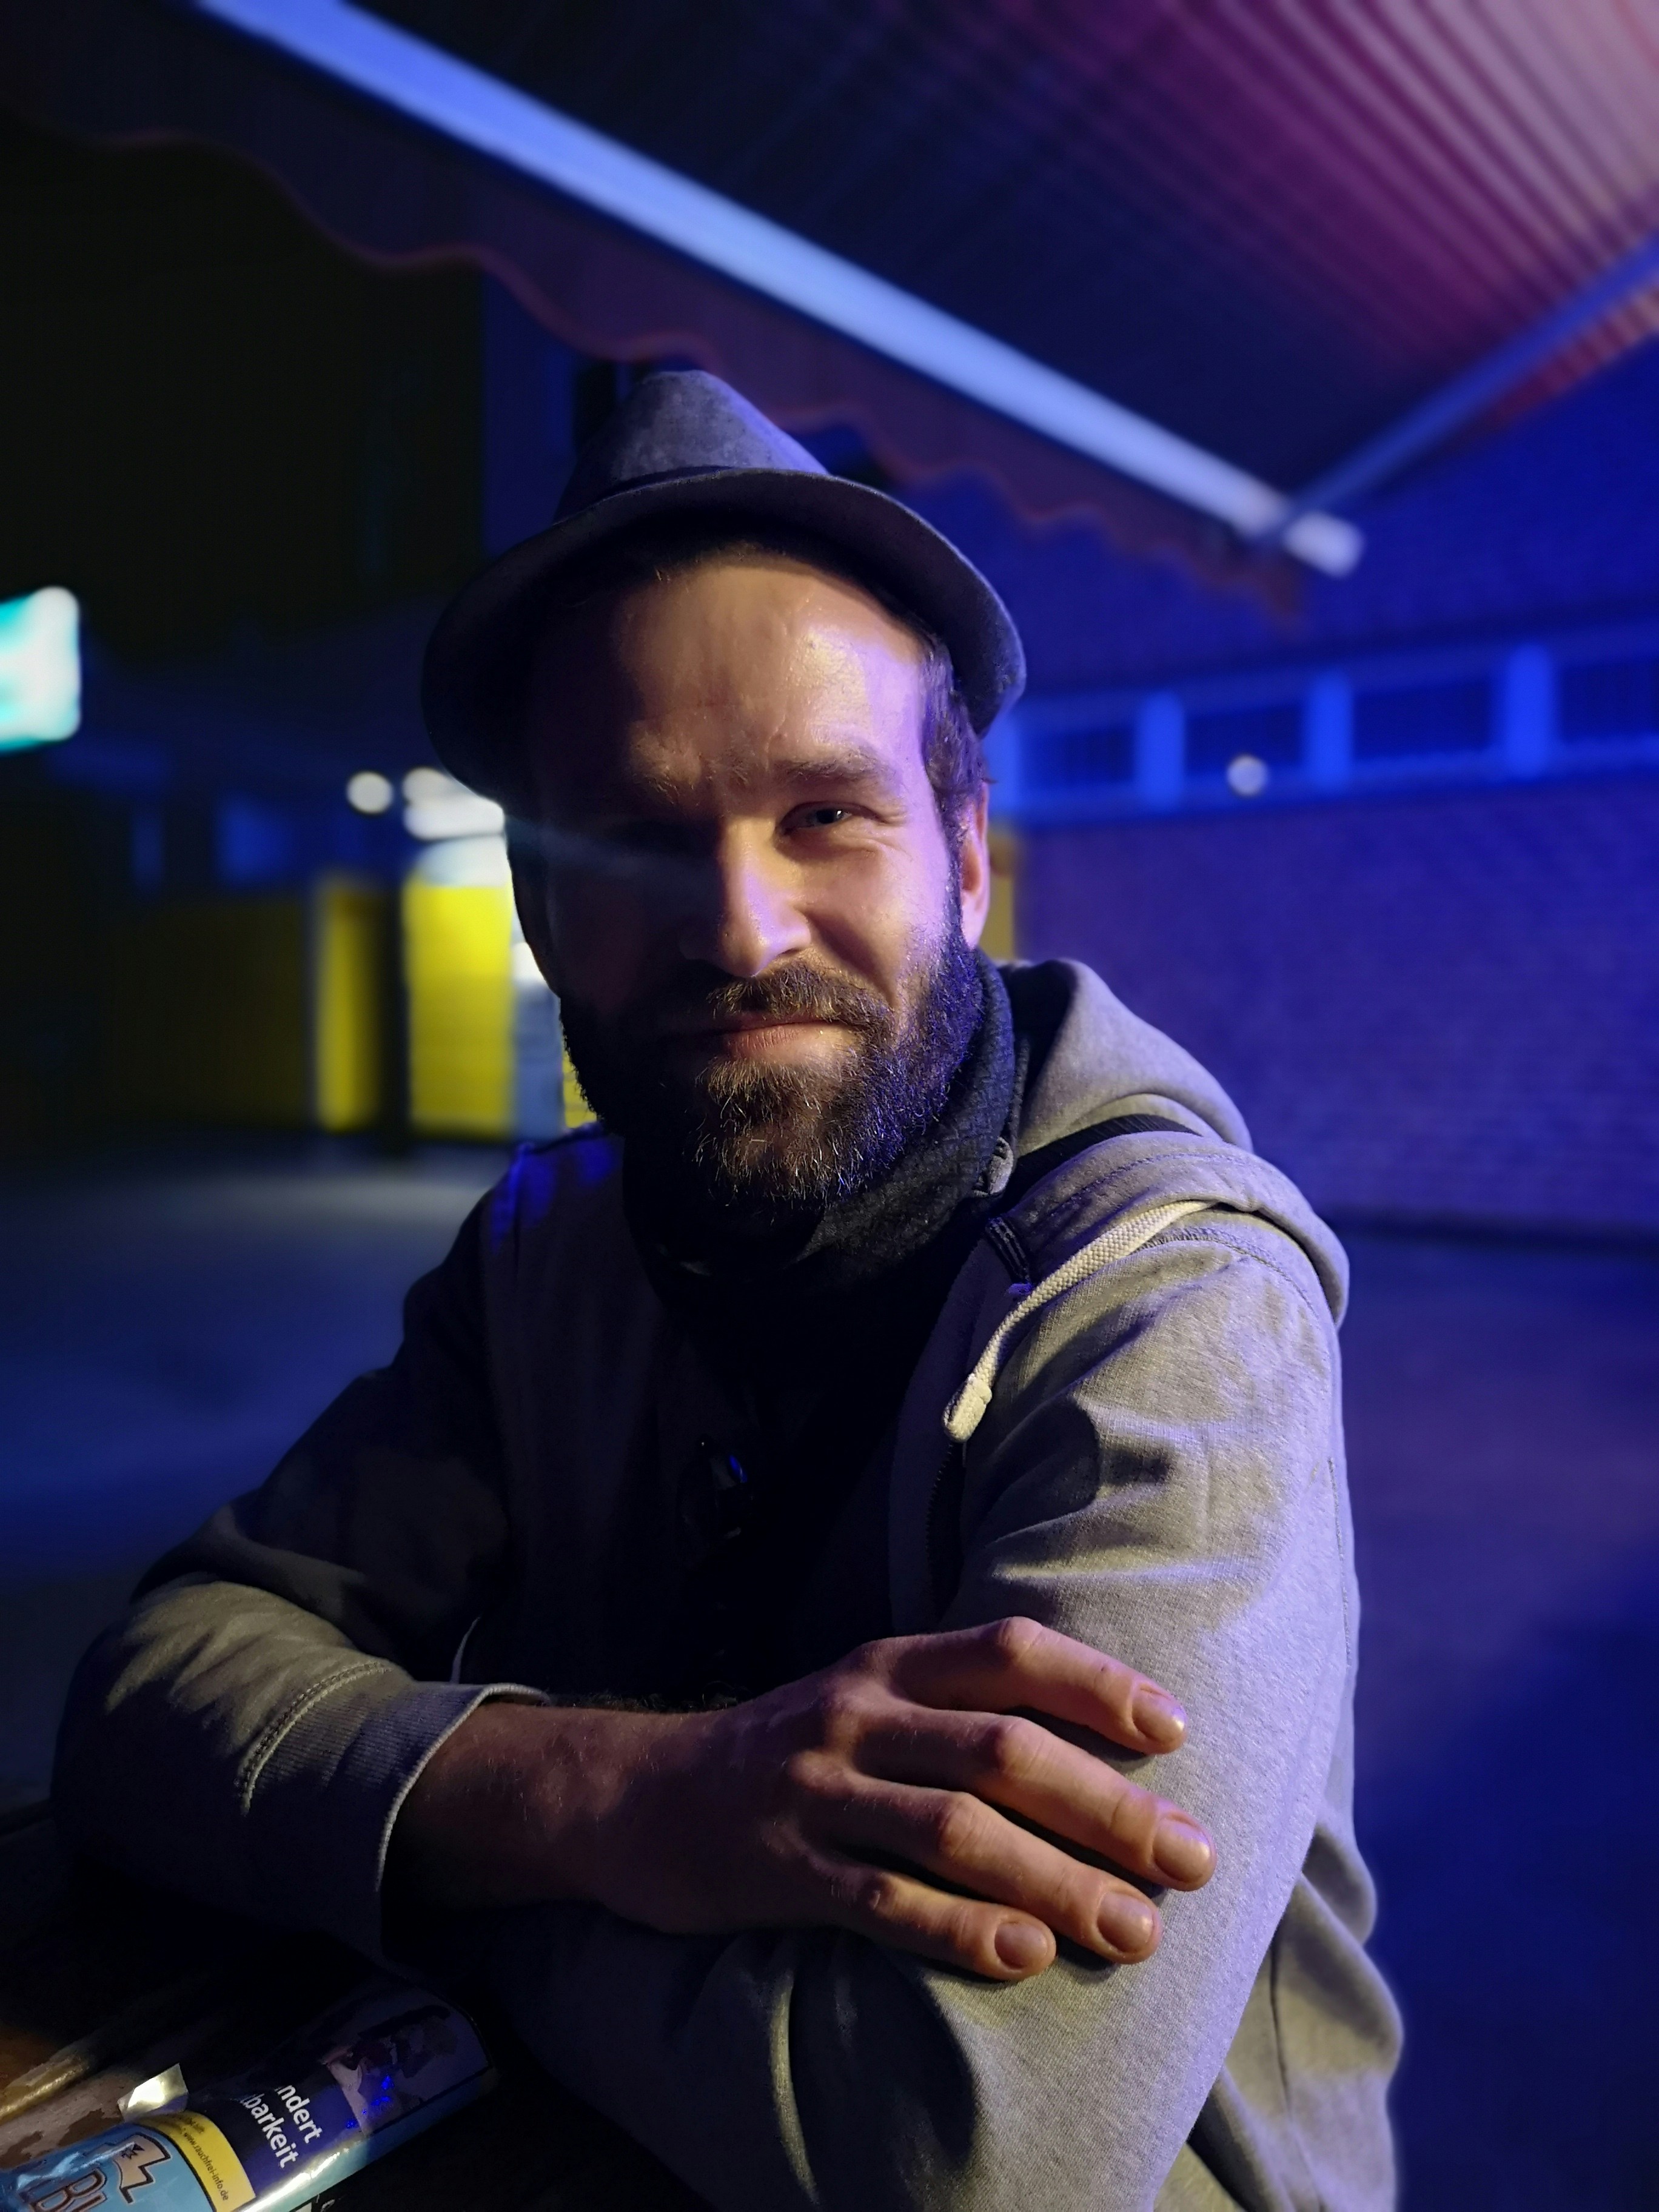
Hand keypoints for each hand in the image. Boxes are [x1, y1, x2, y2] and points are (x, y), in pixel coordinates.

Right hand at [396, 1618, 1212, 1981]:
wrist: (638, 1795)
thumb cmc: (790, 1754)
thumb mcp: (867, 1699)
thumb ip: (959, 1709)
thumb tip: (1099, 1748)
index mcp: (889, 1662)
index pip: (1010, 1652)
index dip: (1098, 1685)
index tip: (1177, 1732)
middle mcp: (857, 1713)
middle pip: (1001, 1748)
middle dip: (1108, 1804)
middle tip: (1192, 1858)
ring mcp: (817, 1790)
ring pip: (955, 1829)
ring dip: (1057, 1880)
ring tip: (1134, 1928)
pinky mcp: (782, 1868)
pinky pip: (883, 1900)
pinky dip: (960, 1928)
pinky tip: (1024, 1957)